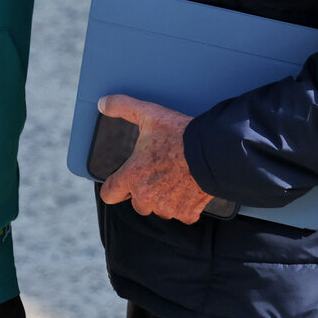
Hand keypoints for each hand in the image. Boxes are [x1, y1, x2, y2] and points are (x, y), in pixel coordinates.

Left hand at [96, 94, 218, 223]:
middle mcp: (147, 196)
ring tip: (174, 178)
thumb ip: (122, 106)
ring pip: (159, 209)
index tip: (121, 182)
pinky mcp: (187, 213)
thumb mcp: (149, 114)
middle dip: (144, 191)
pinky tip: (188, 188)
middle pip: (137, 203)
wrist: (215, 151)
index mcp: (133, 176)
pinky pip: (180, 214)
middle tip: (157, 173)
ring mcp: (168, 207)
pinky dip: (184, 205)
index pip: (109, 194)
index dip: (114, 187)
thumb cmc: (181, 135)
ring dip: (164, 199)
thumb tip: (103, 103)